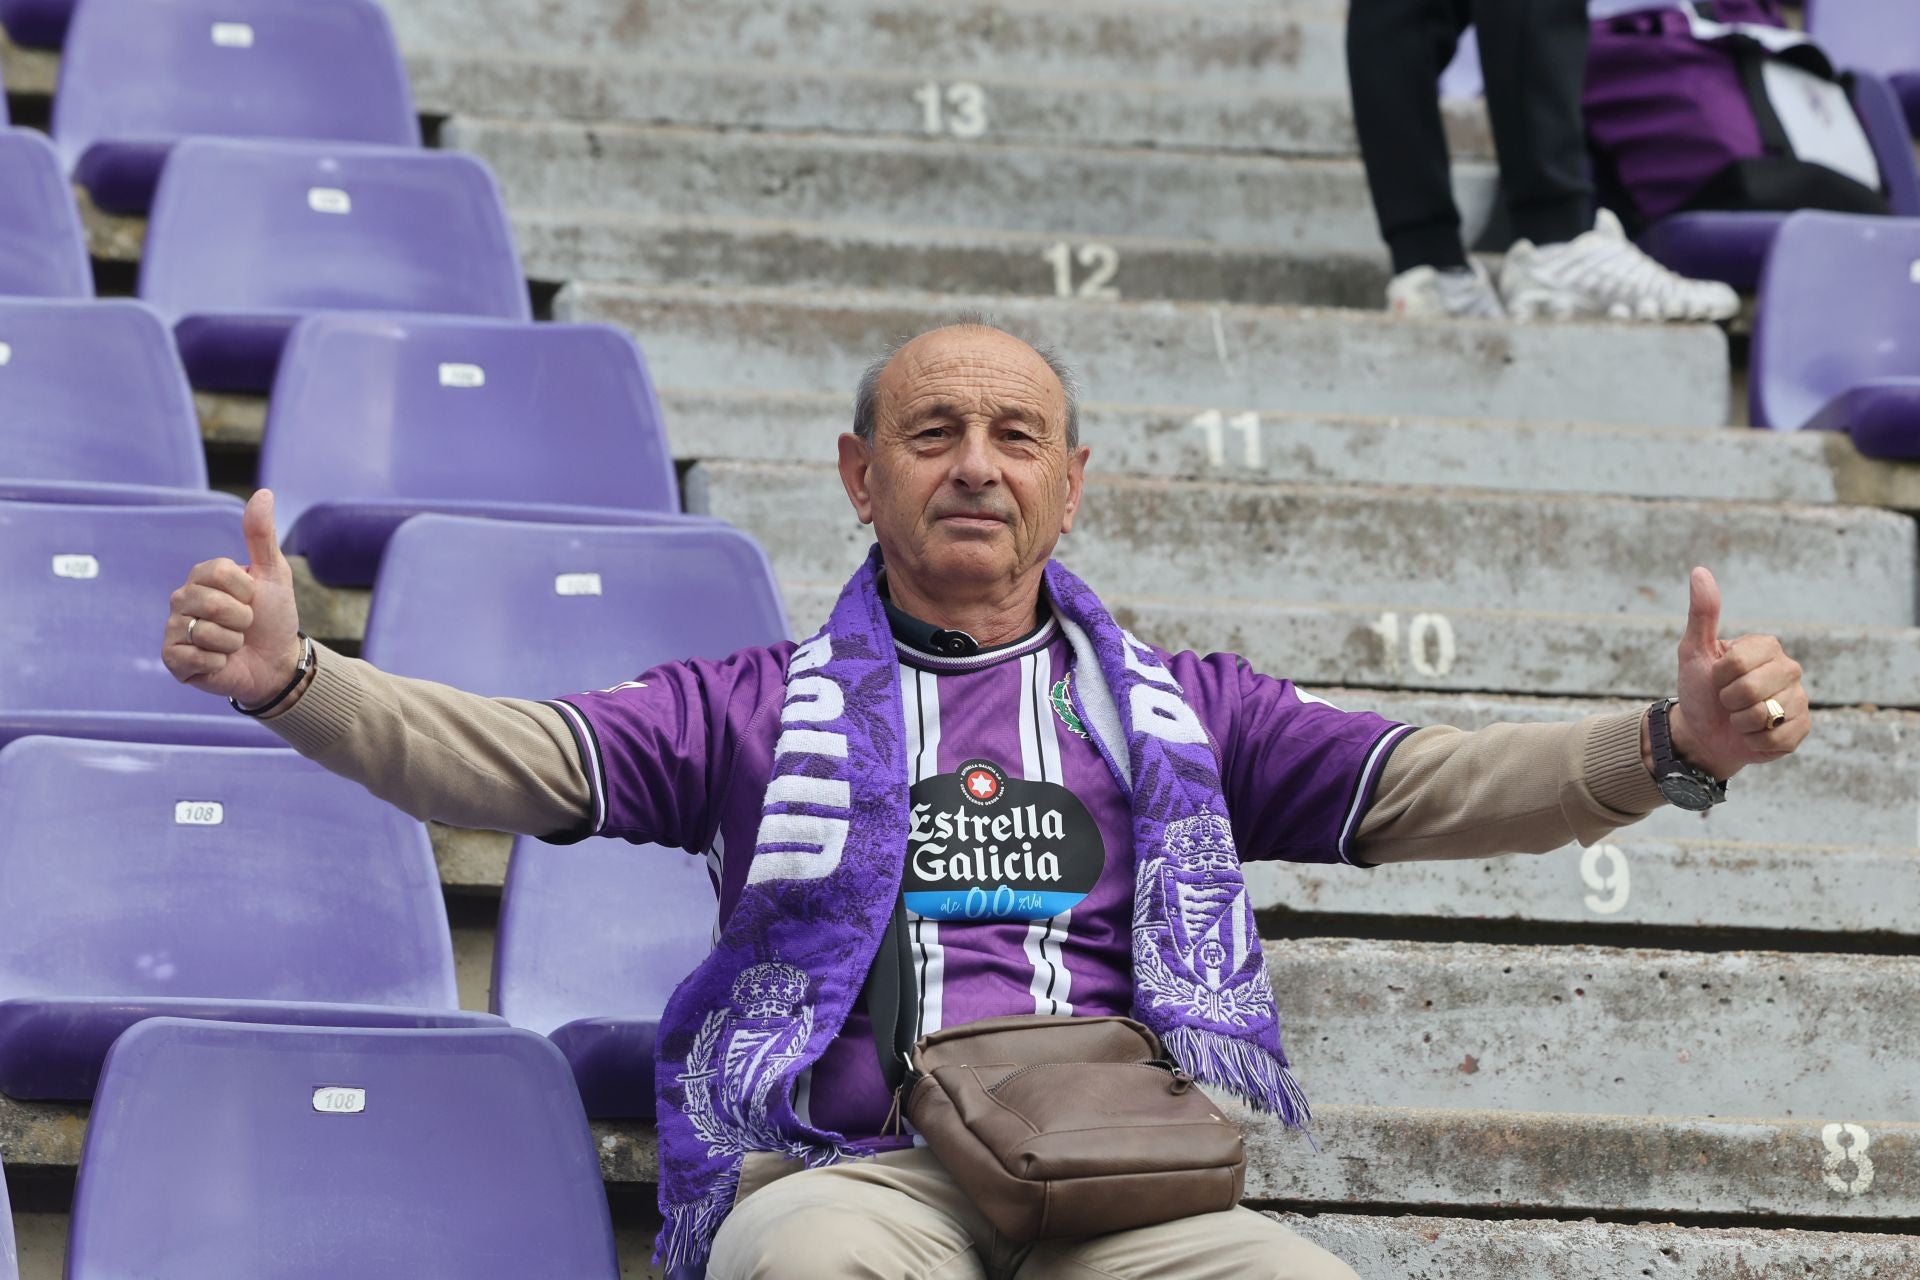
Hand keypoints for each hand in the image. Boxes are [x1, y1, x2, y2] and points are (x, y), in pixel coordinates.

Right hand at [162, 489, 302, 705]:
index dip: (246, 590)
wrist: (276, 663)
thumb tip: (263, 493)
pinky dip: (217, 662)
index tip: (253, 599)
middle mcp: (182, 599)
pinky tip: (220, 662)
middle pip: (210, 602)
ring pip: (203, 631)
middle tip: (245, 626)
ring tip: (233, 644)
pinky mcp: (173, 659)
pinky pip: (193, 656)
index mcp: (202, 577)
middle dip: (241, 618)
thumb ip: (261, 536)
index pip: (219, 571)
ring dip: (231, 641)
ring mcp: (174, 629)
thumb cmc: (273, 618)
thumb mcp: (273, 575)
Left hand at [1666, 567, 1809, 780]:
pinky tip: (1752, 734)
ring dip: (1740, 722)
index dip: (1718, 676)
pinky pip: (1776, 739)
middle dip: (1728, 701)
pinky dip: (1754, 741)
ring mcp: (1799, 699)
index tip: (1717, 677)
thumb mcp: (1694, 651)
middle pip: (1751, 690)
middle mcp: (1789, 668)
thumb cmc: (1699, 688)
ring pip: (1764, 716)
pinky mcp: (1802, 728)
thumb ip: (1702, 613)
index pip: (1737, 663)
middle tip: (1728, 700)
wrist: (1703, 732)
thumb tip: (1700, 571)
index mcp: (1766, 646)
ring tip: (1740, 717)